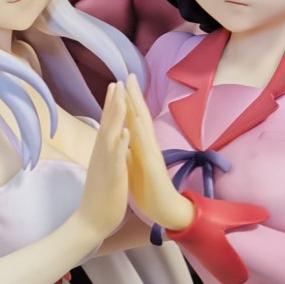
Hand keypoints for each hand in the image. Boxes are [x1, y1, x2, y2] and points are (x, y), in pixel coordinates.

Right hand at [75, 82, 132, 240]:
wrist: (90, 221)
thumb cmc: (100, 197)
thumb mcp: (104, 170)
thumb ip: (107, 155)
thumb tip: (109, 143)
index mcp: (102, 153)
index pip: (106, 124)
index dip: (110, 105)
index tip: (114, 86)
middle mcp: (101, 154)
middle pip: (107, 124)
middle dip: (113, 102)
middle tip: (117, 81)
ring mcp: (105, 164)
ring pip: (111, 135)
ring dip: (116, 116)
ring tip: (121, 97)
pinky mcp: (112, 176)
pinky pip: (117, 158)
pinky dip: (122, 143)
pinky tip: (127, 131)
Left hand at [124, 75, 194, 231]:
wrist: (164, 210)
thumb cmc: (148, 188)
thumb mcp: (133, 165)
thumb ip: (128, 150)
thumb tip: (120, 137)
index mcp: (141, 146)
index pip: (134, 119)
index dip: (128, 101)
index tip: (121, 82)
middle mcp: (148, 146)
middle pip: (141, 116)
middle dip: (135, 95)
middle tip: (129, 74)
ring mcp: (152, 154)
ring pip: (144, 126)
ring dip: (138, 107)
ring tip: (132, 88)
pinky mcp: (153, 166)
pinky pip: (146, 147)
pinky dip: (140, 132)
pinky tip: (136, 119)